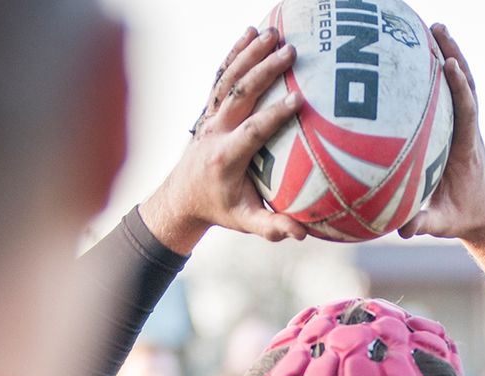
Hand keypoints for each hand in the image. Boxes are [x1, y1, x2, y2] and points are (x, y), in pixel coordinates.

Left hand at [140, 27, 306, 253]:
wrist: (182, 197)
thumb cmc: (220, 209)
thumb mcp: (245, 223)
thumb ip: (272, 227)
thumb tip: (302, 233)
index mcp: (225, 158)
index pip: (252, 132)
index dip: (274, 115)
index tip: (299, 100)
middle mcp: (214, 132)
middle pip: (239, 94)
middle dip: (264, 71)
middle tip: (291, 52)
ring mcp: (210, 117)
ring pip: (228, 79)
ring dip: (250, 53)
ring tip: (274, 33)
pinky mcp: (209, 109)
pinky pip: (222, 76)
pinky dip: (234, 52)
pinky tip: (251, 32)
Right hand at [398, 24, 484, 275]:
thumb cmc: (463, 217)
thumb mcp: (443, 224)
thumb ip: (423, 224)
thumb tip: (401, 227)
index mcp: (467, 149)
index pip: (466, 112)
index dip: (458, 88)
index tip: (448, 64)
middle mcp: (470, 131)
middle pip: (466, 85)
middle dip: (453, 55)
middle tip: (435, 28)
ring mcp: (466, 127)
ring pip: (461, 84)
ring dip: (449, 54)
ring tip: (431, 27)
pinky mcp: (459, 127)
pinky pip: (451, 93)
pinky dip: (441, 71)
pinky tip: (423, 54)